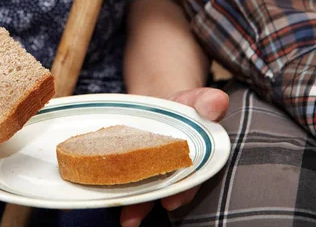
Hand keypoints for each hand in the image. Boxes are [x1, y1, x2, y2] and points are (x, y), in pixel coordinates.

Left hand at [120, 88, 228, 226]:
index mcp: (191, 161)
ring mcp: (148, 171)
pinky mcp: (128, 165)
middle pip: (158, 192)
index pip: (189, 181)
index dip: (181, 192)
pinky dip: (111, 185)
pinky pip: (120, 178)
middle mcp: (171, 172)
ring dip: (129, 205)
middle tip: (131, 220)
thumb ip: (207, 102)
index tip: (170, 201)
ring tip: (119, 219)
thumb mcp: (194, 100)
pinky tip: (98, 191)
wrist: (159, 105)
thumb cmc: (180, 107)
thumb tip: (217, 101)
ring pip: (140, 190)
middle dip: (145, 206)